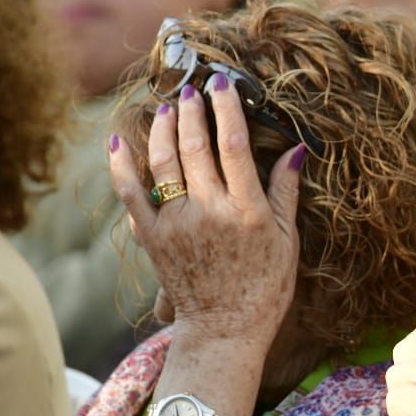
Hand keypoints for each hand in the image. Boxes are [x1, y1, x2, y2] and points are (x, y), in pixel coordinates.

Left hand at [109, 76, 301, 348]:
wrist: (225, 330)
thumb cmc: (265, 287)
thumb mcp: (287, 240)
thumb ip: (286, 192)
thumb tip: (296, 149)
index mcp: (247, 211)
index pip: (235, 145)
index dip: (227, 109)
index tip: (222, 85)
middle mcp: (210, 212)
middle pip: (196, 146)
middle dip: (193, 111)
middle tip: (191, 89)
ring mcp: (177, 225)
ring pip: (163, 162)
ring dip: (163, 129)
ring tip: (167, 107)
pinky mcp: (152, 238)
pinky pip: (130, 194)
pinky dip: (121, 166)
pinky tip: (119, 141)